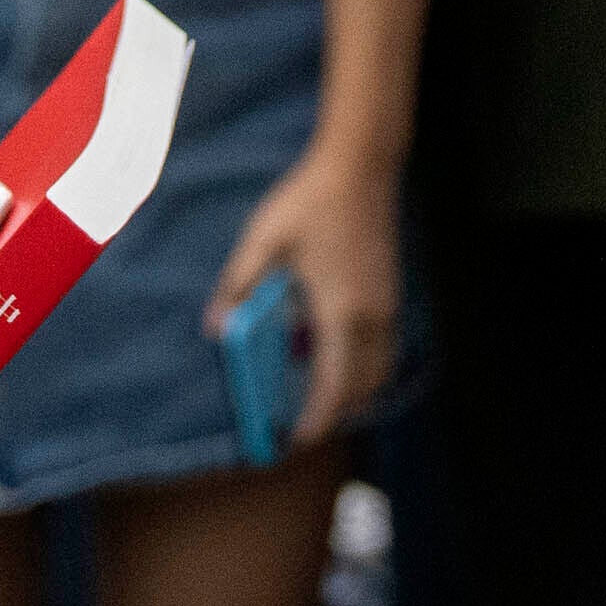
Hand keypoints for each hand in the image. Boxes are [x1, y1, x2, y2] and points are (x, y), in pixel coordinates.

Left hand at [211, 148, 405, 442]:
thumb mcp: (263, 240)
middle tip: (301, 425)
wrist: (362, 166)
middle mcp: (371, 316)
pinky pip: (382, 349)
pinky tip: (331, 356)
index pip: (333, 383)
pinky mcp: (389, 293)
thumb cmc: (311, 201)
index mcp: (340, 310)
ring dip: (352, 391)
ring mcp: (386, 305)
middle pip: (362, 387)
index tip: (297, 439)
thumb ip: (238, 287)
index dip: (317, 418)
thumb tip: (215, 329)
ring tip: (318, 398)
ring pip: (378, 370)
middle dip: (335, 413)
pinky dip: (362, 367)